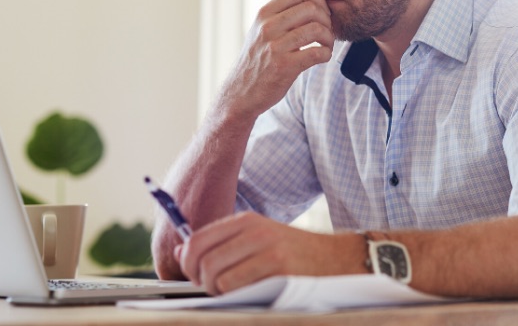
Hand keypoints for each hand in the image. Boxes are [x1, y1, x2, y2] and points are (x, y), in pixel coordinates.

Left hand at [177, 212, 362, 294]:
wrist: (335, 258)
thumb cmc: (292, 252)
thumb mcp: (256, 238)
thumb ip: (220, 243)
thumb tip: (181, 251)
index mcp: (245, 221)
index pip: (197, 240)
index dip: (187, 263)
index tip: (195, 275)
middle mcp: (254, 232)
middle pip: (203, 261)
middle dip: (201, 282)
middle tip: (214, 289)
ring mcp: (267, 250)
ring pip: (216, 278)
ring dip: (218, 293)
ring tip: (234, 292)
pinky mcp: (278, 270)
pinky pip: (237, 289)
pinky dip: (236, 297)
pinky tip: (249, 294)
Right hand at [219, 0, 333, 120]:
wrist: (240, 93)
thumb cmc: (257, 59)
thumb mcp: (261, 30)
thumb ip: (281, 14)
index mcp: (264, 14)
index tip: (321, 13)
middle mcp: (268, 27)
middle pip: (311, 7)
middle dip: (327, 18)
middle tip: (327, 30)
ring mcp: (275, 46)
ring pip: (317, 29)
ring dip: (329, 38)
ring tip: (326, 45)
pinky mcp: (284, 66)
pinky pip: (317, 53)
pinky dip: (326, 54)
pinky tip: (322, 57)